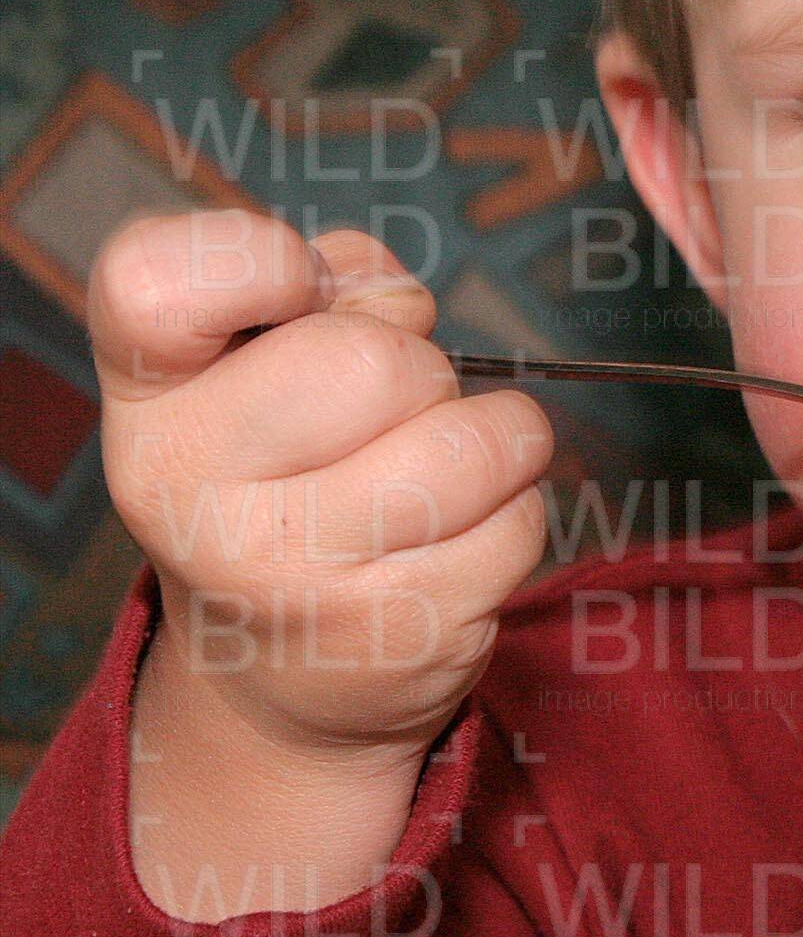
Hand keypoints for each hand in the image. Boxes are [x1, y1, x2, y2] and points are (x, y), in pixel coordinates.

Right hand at [90, 207, 553, 763]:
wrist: (273, 678)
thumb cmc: (287, 480)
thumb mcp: (255, 371)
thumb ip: (325, 289)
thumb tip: (397, 300)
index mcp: (148, 402)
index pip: (157, 280)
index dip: (260, 258)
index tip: (300, 288)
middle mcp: (191, 496)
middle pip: (373, 360)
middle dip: (421, 368)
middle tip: (392, 414)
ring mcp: (292, 577)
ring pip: (474, 441)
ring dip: (493, 439)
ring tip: (440, 472)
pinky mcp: (394, 633)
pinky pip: (519, 520)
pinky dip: (513, 513)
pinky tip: (451, 541)